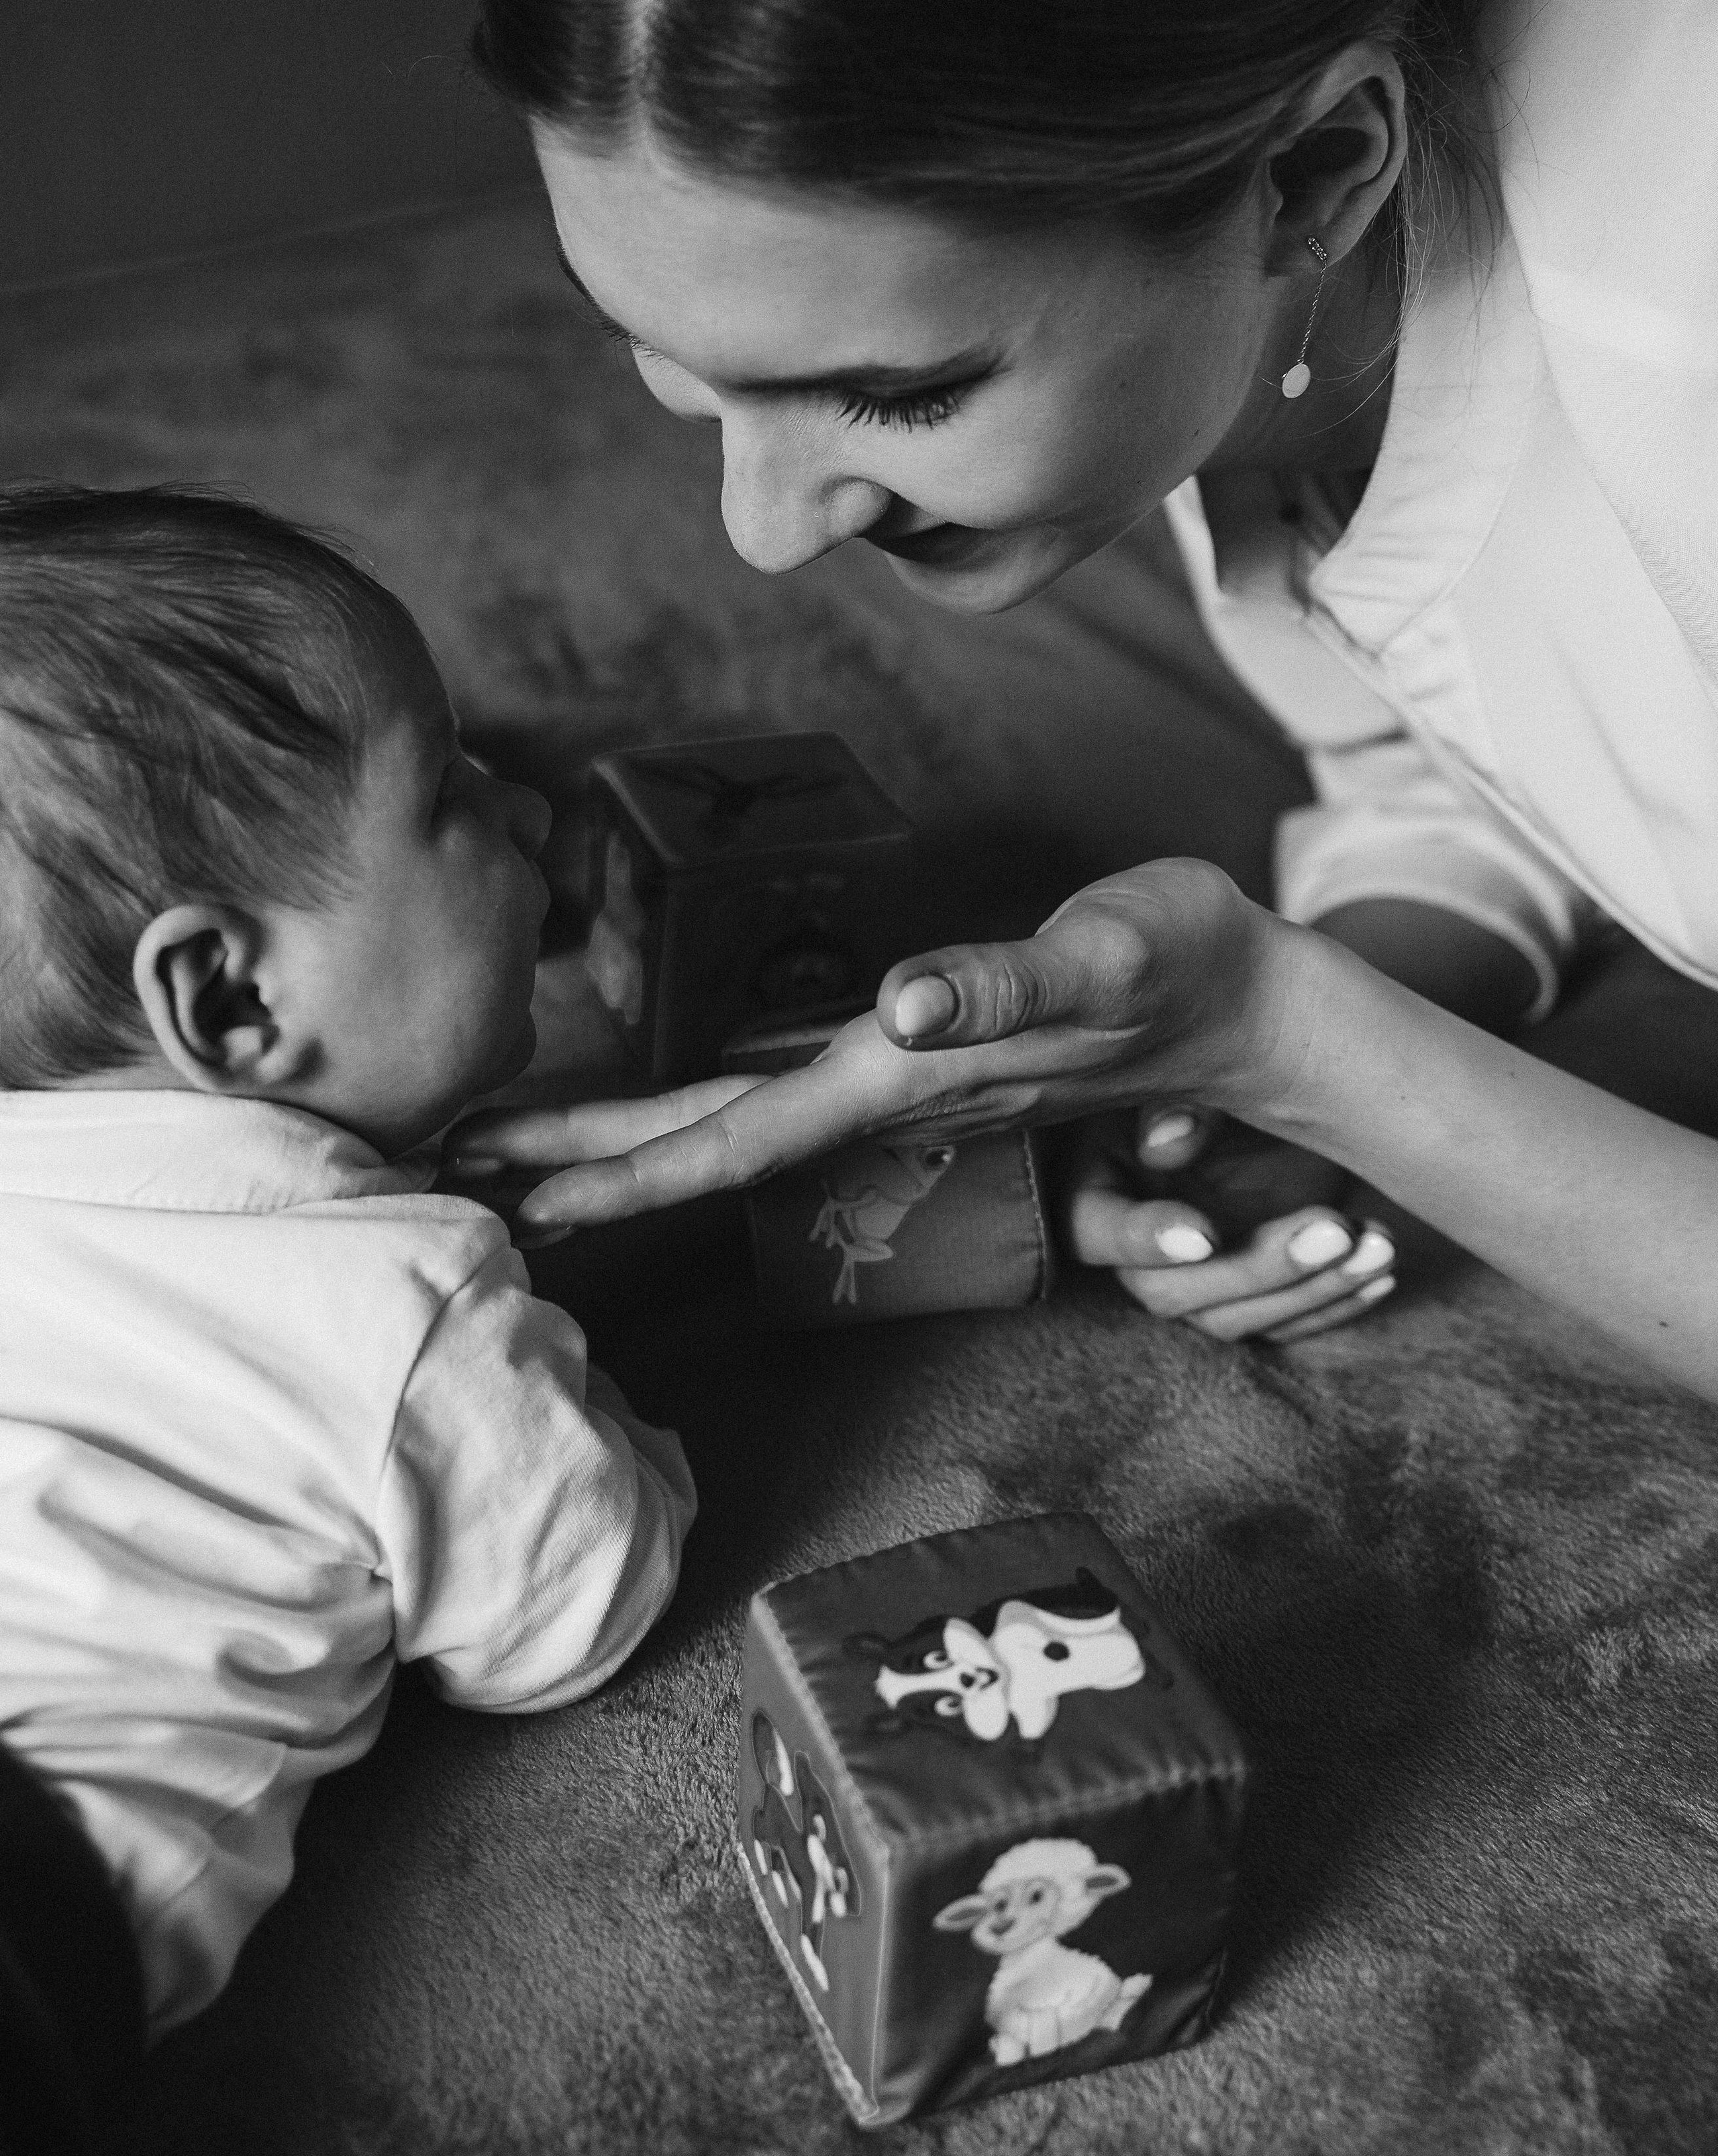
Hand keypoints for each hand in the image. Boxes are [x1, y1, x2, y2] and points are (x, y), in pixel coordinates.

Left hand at [443, 858, 1298, 1239]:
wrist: (1243, 1003)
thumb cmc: (1177, 967)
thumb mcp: (1105, 956)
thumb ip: (1006, 983)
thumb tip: (899, 1004)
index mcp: (900, 1078)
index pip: (738, 1139)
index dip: (626, 1172)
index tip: (519, 1199)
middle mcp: (882, 1096)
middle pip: (707, 1144)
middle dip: (583, 1166)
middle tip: (455, 1171)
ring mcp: (896, 1088)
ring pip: (734, 1127)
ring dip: (625, 1146)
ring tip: (522, 1152)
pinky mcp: (913, 1063)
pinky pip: (778, 1100)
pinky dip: (696, 1113)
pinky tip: (660, 1113)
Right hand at [1059, 1105, 1395, 1343]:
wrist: (1296, 1084)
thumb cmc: (1238, 1065)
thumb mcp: (1211, 1073)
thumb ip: (1182, 1101)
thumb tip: (1163, 1144)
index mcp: (1103, 1184)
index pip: (1096, 1230)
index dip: (1143, 1240)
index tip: (1206, 1233)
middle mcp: (1140, 1247)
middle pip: (1170, 1292)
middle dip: (1255, 1268)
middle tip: (1332, 1228)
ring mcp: (1196, 1281)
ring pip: (1232, 1320)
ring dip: (1310, 1290)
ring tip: (1377, 1246)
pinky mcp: (1250, 1301)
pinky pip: (1284, 1326)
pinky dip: (1337, 1303)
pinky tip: (1382, 1270)